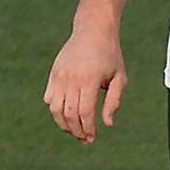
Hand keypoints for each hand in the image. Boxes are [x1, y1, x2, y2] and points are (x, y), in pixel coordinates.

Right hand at [43, 27, 127, 144]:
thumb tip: (108, 124)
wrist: (93, 30)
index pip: (85, 112)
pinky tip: (66, 114)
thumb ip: (114, 101)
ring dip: (63, 124)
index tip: (92, 138)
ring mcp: (60, 75)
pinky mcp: (54, 73)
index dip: (88, 129)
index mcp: (90, 79)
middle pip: (69, 114)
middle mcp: (72, 78)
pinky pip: (49, 98)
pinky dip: (55, 110)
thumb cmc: (110, 55)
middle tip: (84, 139)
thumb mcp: (119, 76)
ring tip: (74, 130)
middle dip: (76, 131)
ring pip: (55, 109)